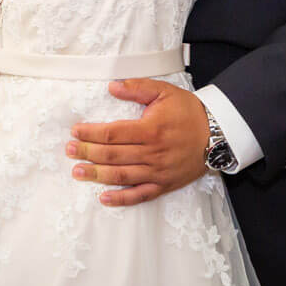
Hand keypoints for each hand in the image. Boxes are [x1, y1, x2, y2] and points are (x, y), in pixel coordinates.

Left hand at [67, 79, 209, 206]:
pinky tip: (103, 198)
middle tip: (69, 150)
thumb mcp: (164, 92)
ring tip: (77, 172)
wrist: (217, 134)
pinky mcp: (164, 184)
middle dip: (87, 153)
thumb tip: (112, 86)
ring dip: (97, 175)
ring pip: (121, 176)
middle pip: (112, 155)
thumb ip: (137, 88)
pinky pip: (140, 195)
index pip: (113, 133)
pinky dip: (121, 199)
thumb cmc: (188, 111)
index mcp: (150, 129)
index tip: (75, 131)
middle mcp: (152, 152)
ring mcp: (158, 171)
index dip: (91, 133)